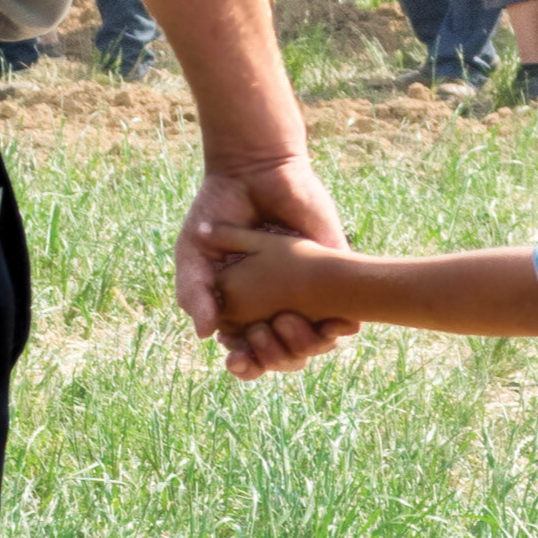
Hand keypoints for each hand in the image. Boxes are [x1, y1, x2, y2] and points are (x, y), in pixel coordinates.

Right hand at [176, 149, 355, 376]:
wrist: (254, 171)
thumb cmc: (218, 211)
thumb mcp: (194, 254)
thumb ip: (194, 292)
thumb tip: (204, 334)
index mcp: (243, 307)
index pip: (248, 353)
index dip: (244, 365)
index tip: (237, 362)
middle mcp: (275, 306)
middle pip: (280, 357)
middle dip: (270, 359)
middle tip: (258, 338)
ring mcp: (305, 294)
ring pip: (310, 346)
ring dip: (297, 349)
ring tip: (280, 325)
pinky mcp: (334, 276)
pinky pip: (343, 322)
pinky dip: (332, 332)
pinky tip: (320, 327)